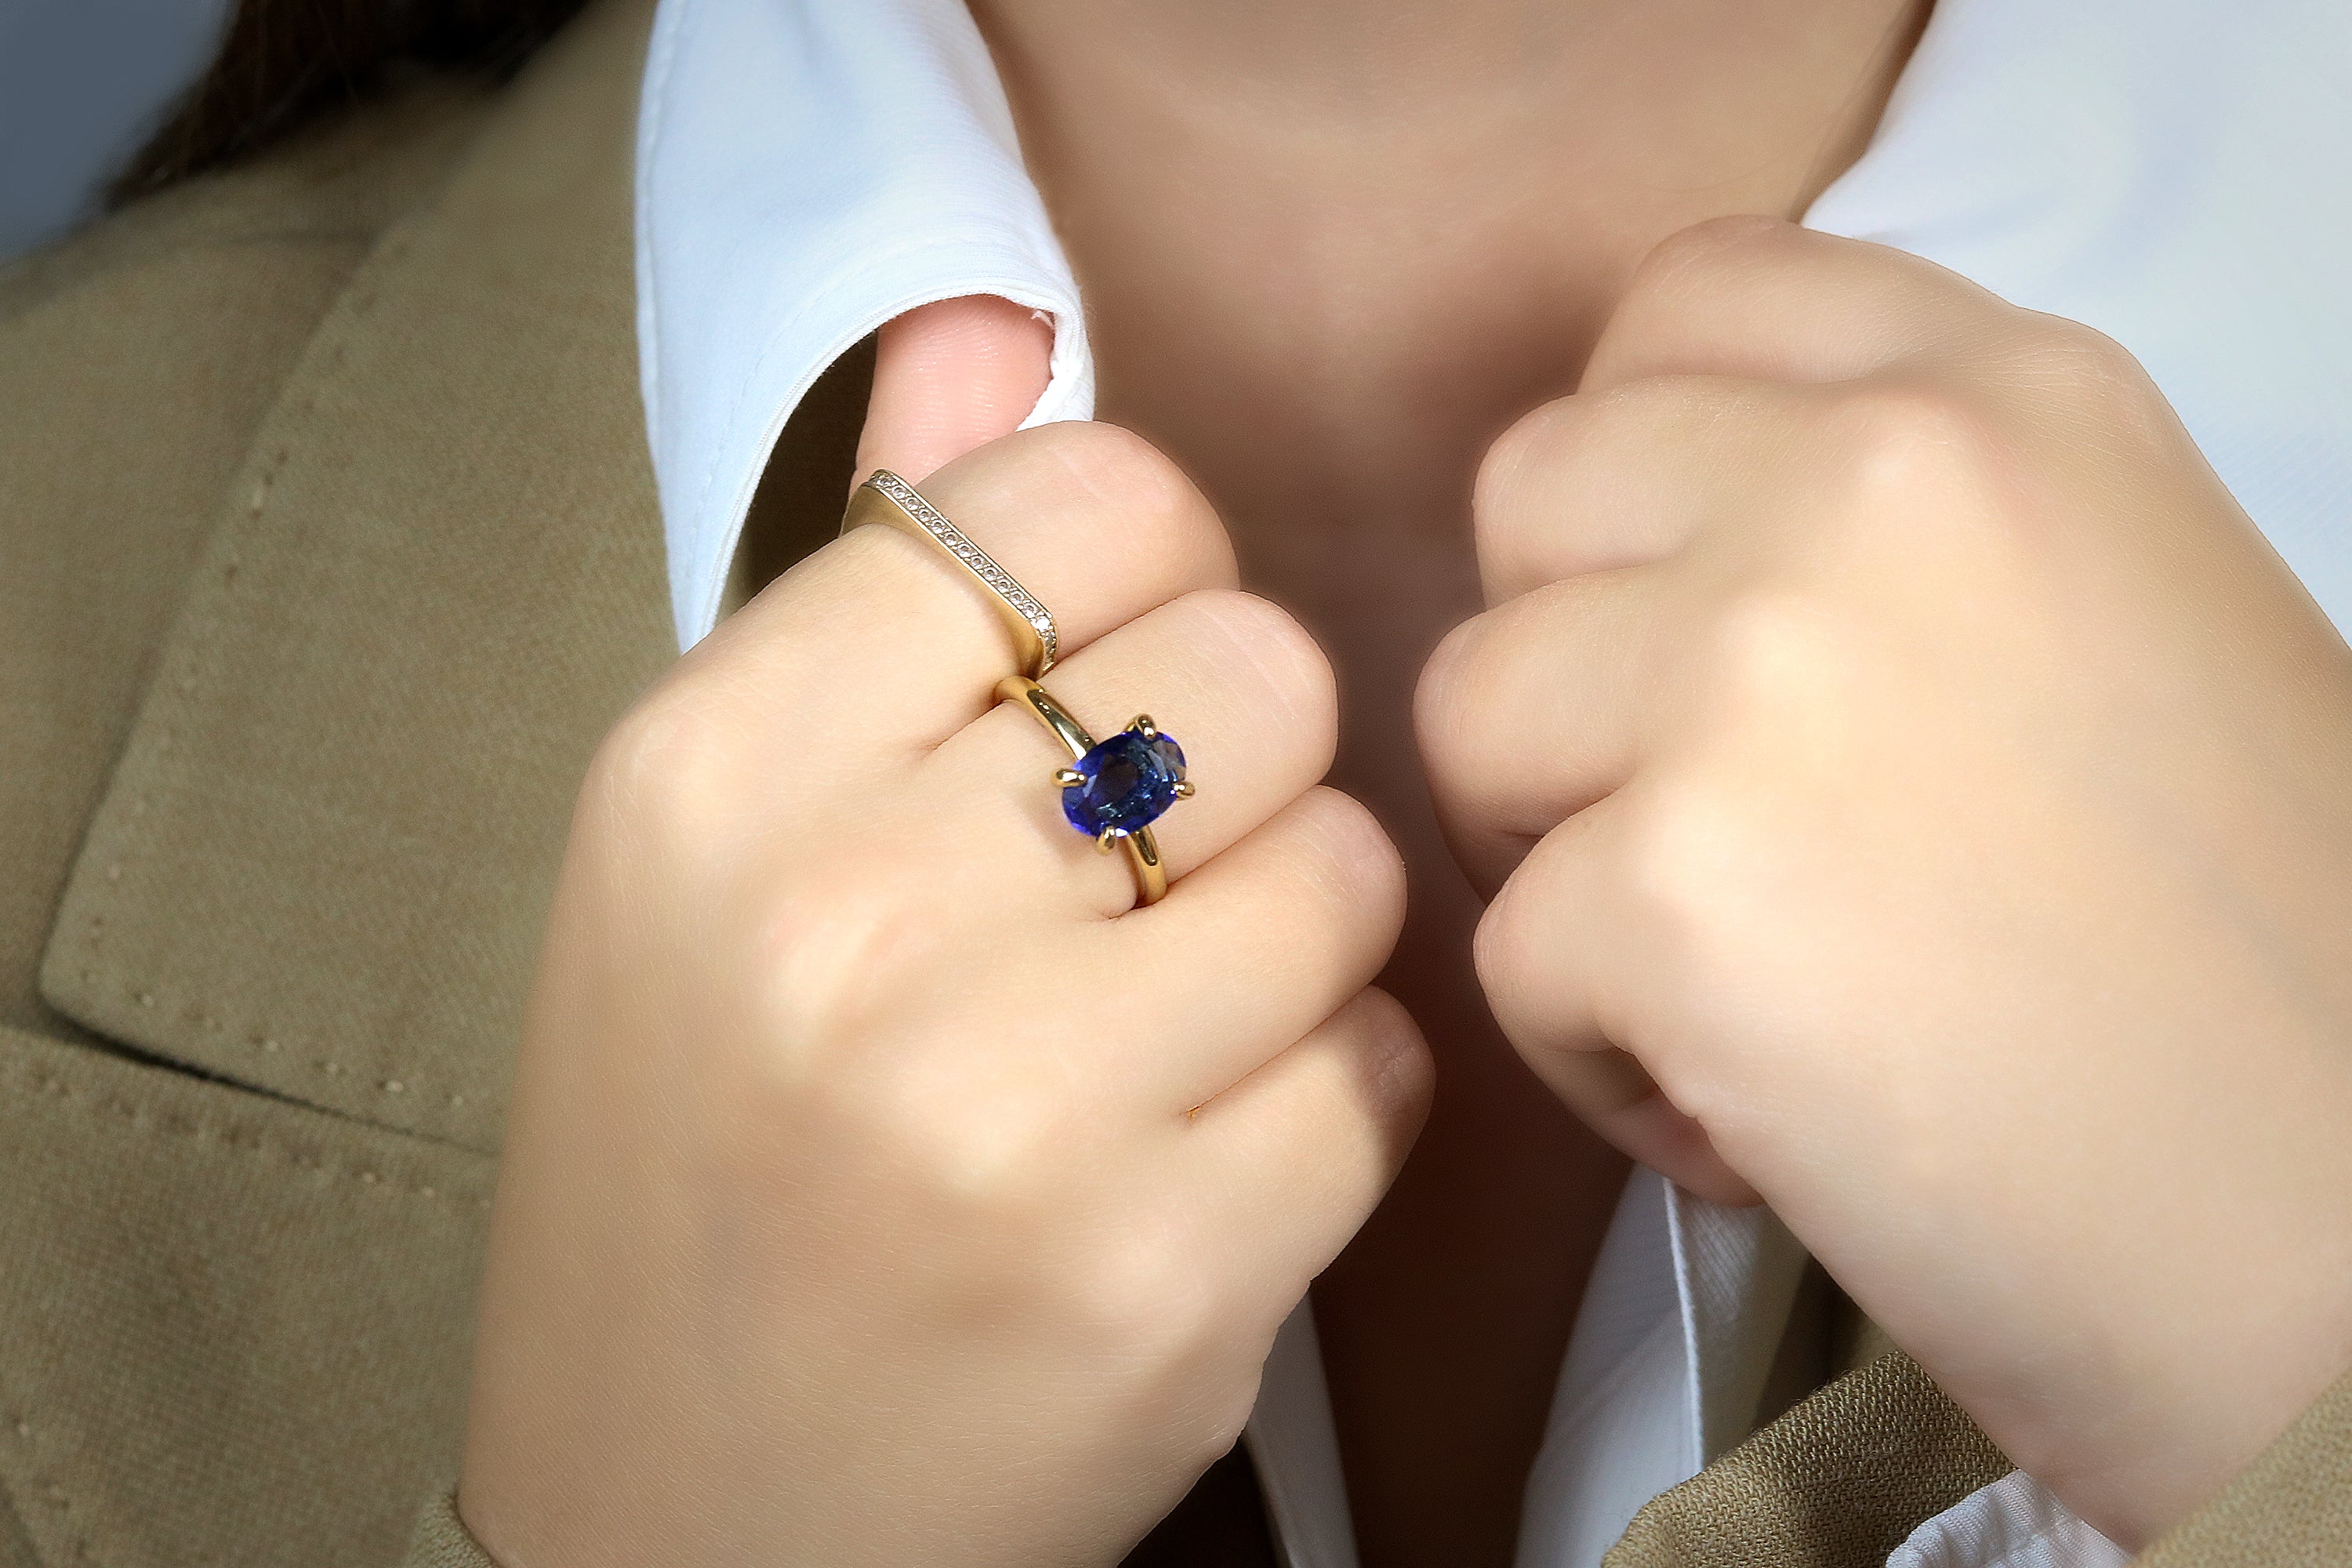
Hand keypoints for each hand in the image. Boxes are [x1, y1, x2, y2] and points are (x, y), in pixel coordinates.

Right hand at [459, 423, 1429, 1566]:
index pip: (1082, 496)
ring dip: (1291, 938)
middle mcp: (840, 917)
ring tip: (1161, 1028)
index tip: (1104, 668)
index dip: (1146, 571)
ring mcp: (1003, 1109)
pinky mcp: (1156, 1277)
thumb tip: (996, 325)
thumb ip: (865, 565)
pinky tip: (1209, 1149)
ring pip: (1341, 865)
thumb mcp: (714, 841)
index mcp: (710, 770)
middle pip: (1252, 665)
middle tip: (1136, 872)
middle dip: (1237, 756)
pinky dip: (1334, 1097)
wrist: (680, 1515)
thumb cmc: (708, 1144)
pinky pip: (1383, 1067)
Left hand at [1418, 216, 2351, 1546]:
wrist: (2348, 1251)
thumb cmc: (2248, 969)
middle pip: (1527, 497)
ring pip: (1473, 714)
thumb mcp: (2126, 620)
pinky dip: (1598, 1061)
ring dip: (1560, 863)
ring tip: (1731, 988)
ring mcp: (1762, 670)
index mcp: (2009, 397)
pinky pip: (1506, 947)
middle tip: (1692, 826)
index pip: (1684, 302)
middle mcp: (1880, 481)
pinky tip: (1760, 1122)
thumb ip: (1903, 528)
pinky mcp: (1677, 882)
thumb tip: (1663, 547)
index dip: (1633, 469)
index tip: (1682, 609)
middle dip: (1567, 667)